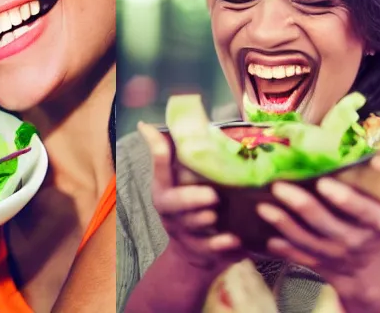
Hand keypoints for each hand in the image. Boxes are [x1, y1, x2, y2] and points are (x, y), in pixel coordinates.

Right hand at [135, 121, 243, 277]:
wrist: (190, 255)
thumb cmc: (185, 205)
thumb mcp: (174, 180)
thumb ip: (166, 154)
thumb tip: (145, 125)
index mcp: (164, 193)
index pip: (160, 172)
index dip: (160, 157)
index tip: (163, 140)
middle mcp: (171, 214)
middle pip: (175, 206)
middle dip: (190, 200)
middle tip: (211, 194)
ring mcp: (185, 235)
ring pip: (191, 227)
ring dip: (203, 220)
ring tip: (216, 215)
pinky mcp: (202, 253)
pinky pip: (209, 250)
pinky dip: (221, 246)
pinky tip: (234, 240)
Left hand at [257, 155, 379, 284]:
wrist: (368, 271)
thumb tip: (379, 158)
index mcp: (378, 223)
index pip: (362, 211)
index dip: (344, 199)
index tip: (324, 182)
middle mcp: (355, 240)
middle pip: (325, 223)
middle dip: (301, 205)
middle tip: (279, 186)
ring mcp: (335, 254)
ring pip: (305, 239)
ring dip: (283, 223)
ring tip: (263, 206)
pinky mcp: (317, 264)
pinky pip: (297, 256)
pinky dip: (282, 247)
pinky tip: (267, 237)